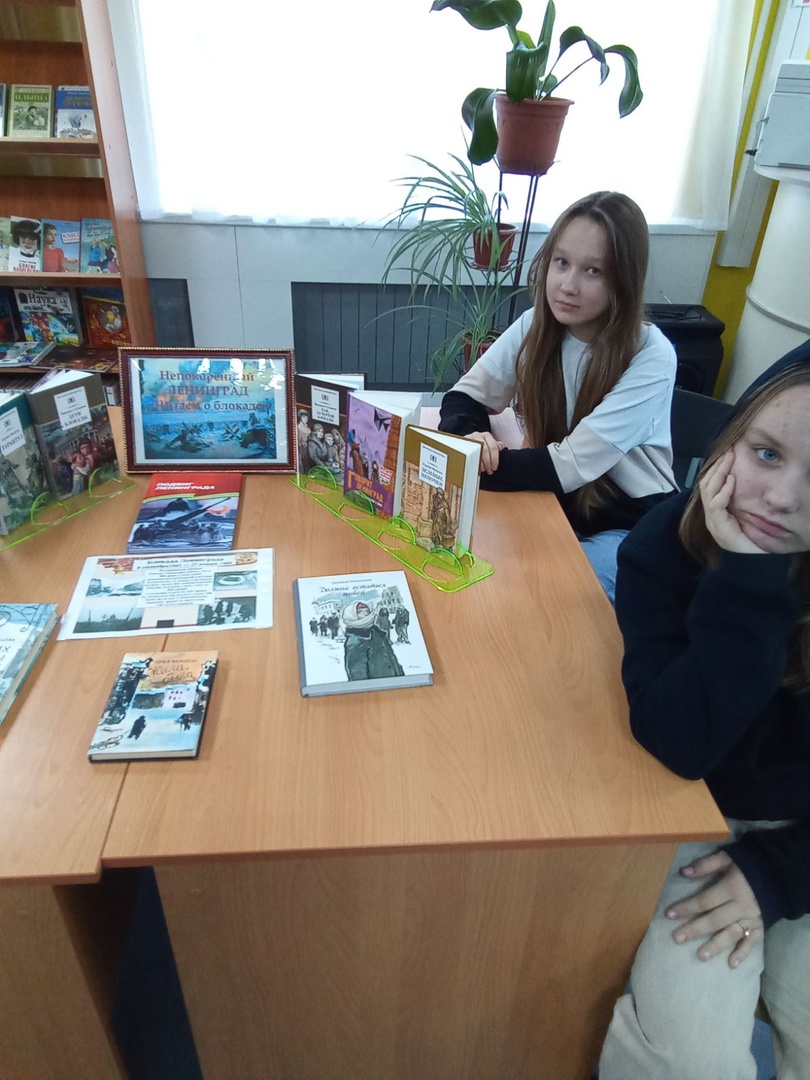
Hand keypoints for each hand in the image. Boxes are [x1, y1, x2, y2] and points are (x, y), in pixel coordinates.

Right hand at [465, 431, 502, 474]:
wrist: (465, 442)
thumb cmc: (479, 445)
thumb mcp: (488, 444)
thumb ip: (495, 446)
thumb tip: (500, 446)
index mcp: (487, 435)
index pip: (493, 447)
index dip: (495, 459)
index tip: (495, 467)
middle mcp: (478, 435)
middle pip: (485, 450)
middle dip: (488, 462)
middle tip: (489, 470)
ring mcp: (469, 439)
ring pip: (476, 452)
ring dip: (480, 463)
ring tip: (483, 470)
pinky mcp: (462, 444)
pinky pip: (468, 454)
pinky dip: (472, 462)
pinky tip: (475, 467)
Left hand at [665, 850, 762, 966]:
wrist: (779, 872)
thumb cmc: (747, 864)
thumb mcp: (727, 858)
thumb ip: (706, 865)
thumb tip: (683, 872)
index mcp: (731, 888)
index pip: (705, 901)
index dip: (687, 907)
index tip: (669, 914)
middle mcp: (741, 907)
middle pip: (714, 920)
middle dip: (695, 930)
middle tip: (677, 938)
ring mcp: (752, 919)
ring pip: (731, 935)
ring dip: (715, 946)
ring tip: (700, 956)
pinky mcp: (761, 927)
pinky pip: (752, 943)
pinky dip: (742, 954)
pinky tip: (731, 964)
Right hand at [699, 452, 765, 553]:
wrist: (754, 565)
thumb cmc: (753, 542)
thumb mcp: (745, 517)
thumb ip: (737, 503)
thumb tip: (737, 481)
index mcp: (716, 513)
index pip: (709, 487)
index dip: (715, 470)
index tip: (726, 455)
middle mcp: (711, 517)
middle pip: (705, 486)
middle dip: (716, 468)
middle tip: (728, 453)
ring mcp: (712, 523)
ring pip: (708, 493)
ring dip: (718, 475)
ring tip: (728, 461)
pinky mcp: (718, 528)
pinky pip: (716, 505)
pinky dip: (723, 492)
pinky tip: (731, 482)